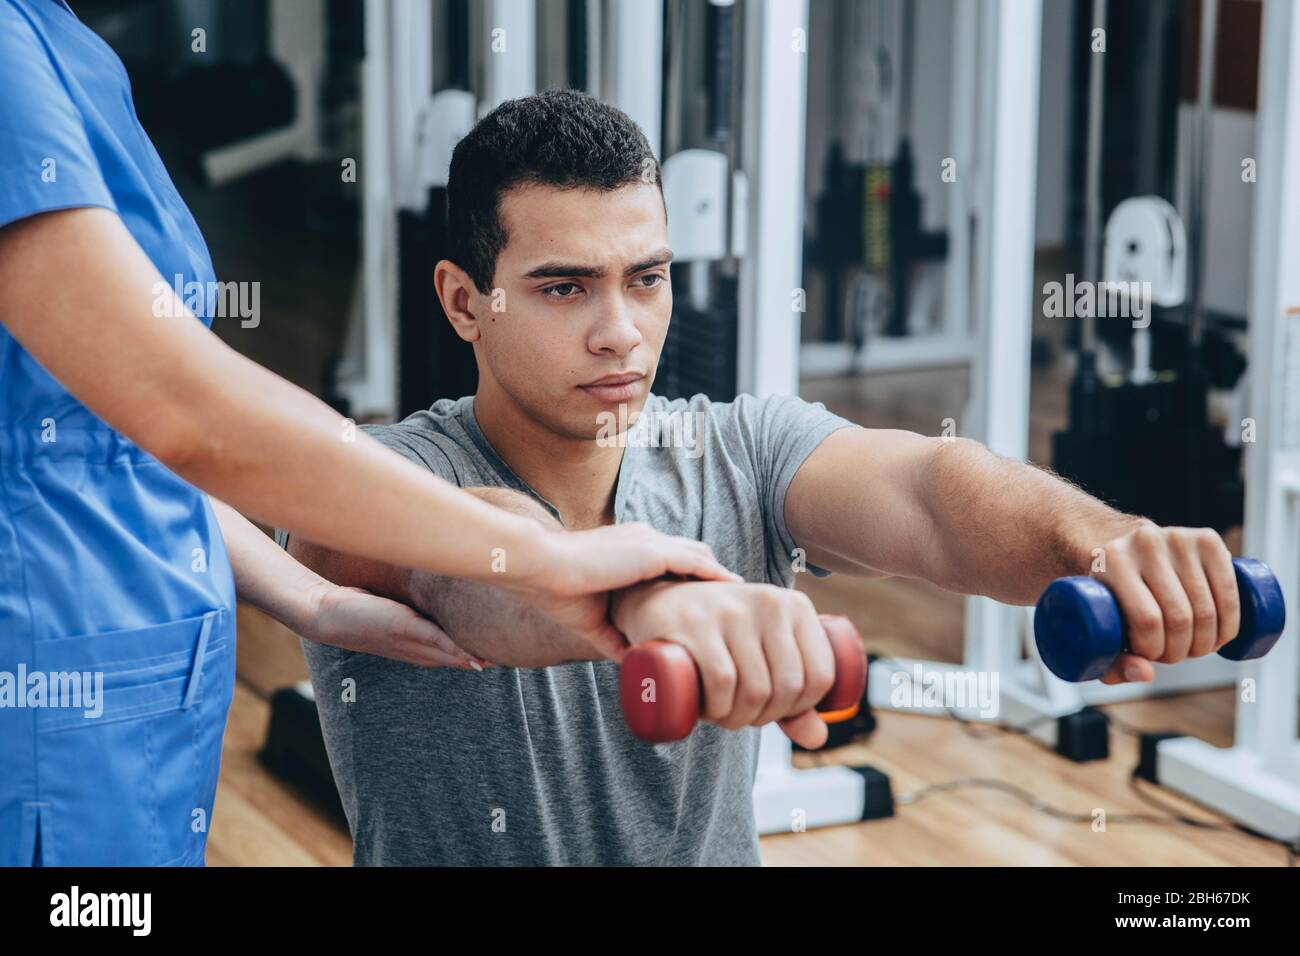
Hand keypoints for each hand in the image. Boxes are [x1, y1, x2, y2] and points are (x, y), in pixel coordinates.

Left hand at [299, 581, 487, 669]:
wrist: (323, 611)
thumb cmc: (352, 609)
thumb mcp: (385, 609)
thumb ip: (404, 609)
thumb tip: (415, 601)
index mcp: (409, 646)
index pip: (443, 655)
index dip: (466, 657)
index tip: (491, 658)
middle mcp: (410, 649)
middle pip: (448, 660)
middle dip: (475, 662)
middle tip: (503, 663)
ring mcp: (407, 640)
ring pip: (445, 654)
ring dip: (470, 660)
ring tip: (495, 664)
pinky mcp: (403, 628)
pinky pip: (436, 641)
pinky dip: (455, 649)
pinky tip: (472, 656)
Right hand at [518, 524, 742, 659]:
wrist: (540, 567)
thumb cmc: (557, 591)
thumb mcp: (594, 619)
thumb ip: (616, 637)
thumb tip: (635, 662)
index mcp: (629, 550)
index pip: (672, 561)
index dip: (693, 580)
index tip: (711, 603)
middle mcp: (644, 541)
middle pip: (693, 556)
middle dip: (713, 578)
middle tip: (736, 605)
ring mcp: (649, 543)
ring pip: (699, 557)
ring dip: (720, 577)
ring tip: (743, 599)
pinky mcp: (651, 551)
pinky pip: (695, 561)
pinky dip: (716, 575)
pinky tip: (734, 589)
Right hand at [611, 580, 836, 747]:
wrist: (659, 600)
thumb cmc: (720, 633)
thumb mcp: (763, 652)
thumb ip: (794, 694)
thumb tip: (818, 738)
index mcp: (796, 606)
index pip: (820, 674)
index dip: (802, 709)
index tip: (775, 712)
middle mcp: (769, 601)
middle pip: (787, 686)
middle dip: (765, 717)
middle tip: (741, 717)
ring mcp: (731, 610)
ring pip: (755, 688)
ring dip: (738, 719)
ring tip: (723, 716)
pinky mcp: (695, 622)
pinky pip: (722, 680)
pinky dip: (719, 708)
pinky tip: (710, 712)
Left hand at [1091, 523, 1239, 683]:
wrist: (1121, 547)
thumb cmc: (1107, 597)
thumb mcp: (1097, 628)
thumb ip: (1112, 662)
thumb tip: (1147, 674)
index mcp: (1111, 560)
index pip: (1147, 620)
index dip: (1154, 649)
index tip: (1148, 655)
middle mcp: (1145, 543)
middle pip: (1179, 617)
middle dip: (1181, 650)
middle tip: (1171, 655)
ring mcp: (1179, 538)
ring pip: (1207, 609)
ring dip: (1206, 642)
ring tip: (1192, 648)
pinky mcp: (1207, 538)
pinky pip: (1229, 591)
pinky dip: (1230, 623)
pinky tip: (1220, 635)